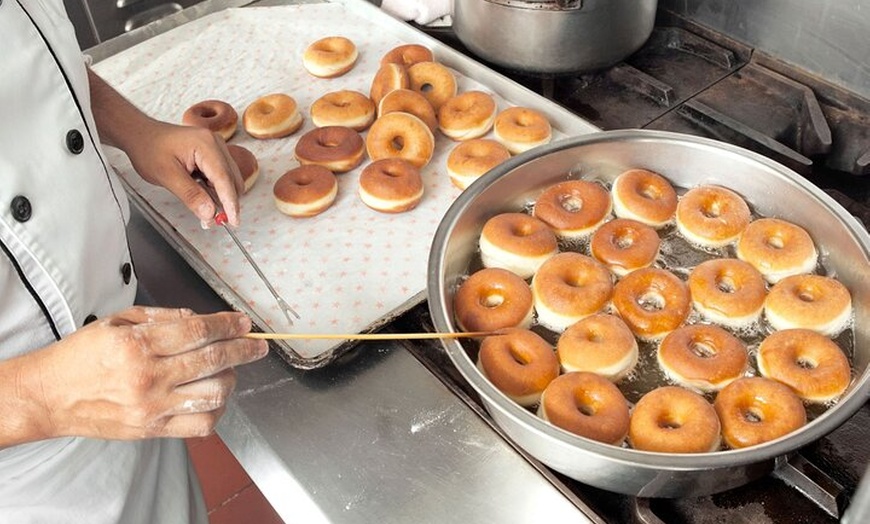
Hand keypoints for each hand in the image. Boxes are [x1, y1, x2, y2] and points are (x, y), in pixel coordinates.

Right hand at [34, 307, 267, 439]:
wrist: (50, 396)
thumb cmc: (81, 356)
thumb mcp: (117, 321)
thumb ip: (162, 317)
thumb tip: (200, 319)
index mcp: (137, 345)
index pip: (198, 331)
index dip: (228, 325)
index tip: (243, 322)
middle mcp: (148, 377)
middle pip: (213, 360)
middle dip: (243, 349)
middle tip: (256, 345)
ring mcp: (152, 407)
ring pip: (214, 394)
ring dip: (231, 378)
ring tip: (229, 369)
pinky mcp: (153, 430)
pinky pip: (201, 425)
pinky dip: (217, 410)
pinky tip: (214, 396)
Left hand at [86, 68, 243, 225]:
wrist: (141, 135)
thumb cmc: (149, 149)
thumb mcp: (166, 175)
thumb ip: (190, 195)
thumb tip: (210, 213)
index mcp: (206, 145)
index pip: (224, 178)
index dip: (230, 202)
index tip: (233, 221)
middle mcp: (216, 144)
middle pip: (232, 180)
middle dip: (226, 202)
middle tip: (212, 221)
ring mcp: (216, 148)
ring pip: (230, 180)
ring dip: (221, 198)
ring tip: (205, 211)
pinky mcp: (213, 154)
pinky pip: (222, 177)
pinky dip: (216, 191)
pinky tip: (203, 197)